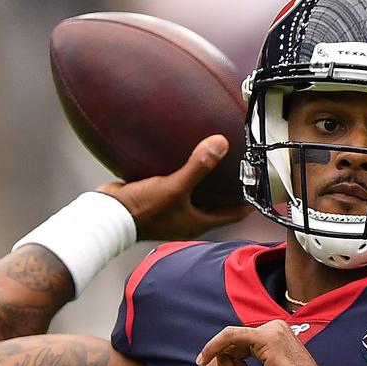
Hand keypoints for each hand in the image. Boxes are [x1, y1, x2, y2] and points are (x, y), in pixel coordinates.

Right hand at [96, 134, 251, 240]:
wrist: (107, 215)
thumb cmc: (143, 209)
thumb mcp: (174, 187)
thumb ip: (198, 167)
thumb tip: (221, 144)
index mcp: (198, 222)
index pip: (233, 214)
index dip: (248, 202)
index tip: (259, 187)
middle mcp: (187, 219)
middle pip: (217, 204)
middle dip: (229, 189)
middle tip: (240, 169)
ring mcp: (172, 210)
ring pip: (196, 195)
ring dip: (206, 181)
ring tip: (215, 160)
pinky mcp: (157, 200)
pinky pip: (176, 185)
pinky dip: (183, 174)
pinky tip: (183, 157)